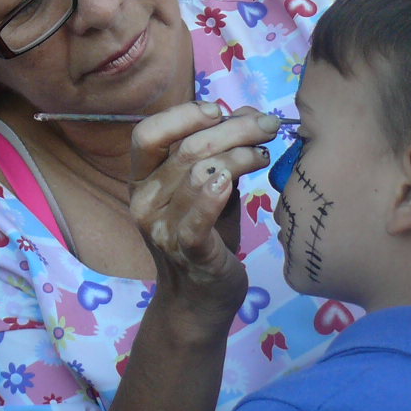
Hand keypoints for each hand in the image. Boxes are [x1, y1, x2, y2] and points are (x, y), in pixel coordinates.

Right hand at [127, 103, 279, 330]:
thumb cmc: (207, 236)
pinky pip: (197, 218)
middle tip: (269, 125)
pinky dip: (214, 196)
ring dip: (239, 156)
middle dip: (234, 129)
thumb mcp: (208, 188)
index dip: (182, 115)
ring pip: (199, 174)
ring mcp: (161, 229)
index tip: (220, 110)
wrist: (199, 300)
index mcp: (142, 180)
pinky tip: (231, 184)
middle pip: (186, 149)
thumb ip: (221, 152)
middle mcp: (144, 201)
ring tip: (264, 155)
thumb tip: (251, 113)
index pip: (147, 134)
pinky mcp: (187, 252)